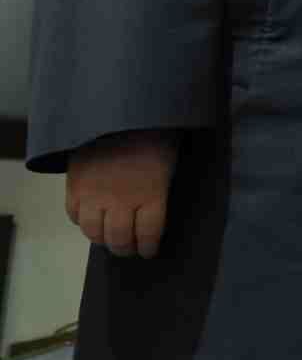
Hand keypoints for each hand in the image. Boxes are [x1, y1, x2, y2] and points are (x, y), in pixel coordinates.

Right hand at [65, 130, 178, 257]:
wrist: (120, 108)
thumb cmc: (155, 130)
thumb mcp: (170, 159)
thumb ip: (160, 187)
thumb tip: (156, 207)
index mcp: (153, 193)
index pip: (149, 234)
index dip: (148, 247)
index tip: (149, 251)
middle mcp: (122, 200)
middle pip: (119, 239)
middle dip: (125, 249)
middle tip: (128, 250)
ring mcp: (95, 194)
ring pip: (93, 232)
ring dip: (101, 238)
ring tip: (108, 238)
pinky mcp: (74, 185)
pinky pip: (73, 214)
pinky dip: (81, 221)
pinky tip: (89, 219)